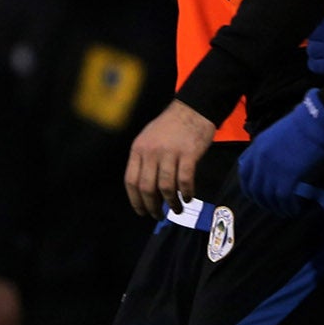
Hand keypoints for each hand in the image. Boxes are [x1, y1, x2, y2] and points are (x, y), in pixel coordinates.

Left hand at [124, 98, 216, 217]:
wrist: (192, 108)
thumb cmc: (170, 126)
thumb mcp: (148, 139)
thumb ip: (144, 160)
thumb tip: (145, 190)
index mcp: (138, 149)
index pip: (131, 181)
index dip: (135, 200)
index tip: (141, 211)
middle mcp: (151, 152)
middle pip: (147, 187)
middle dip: (152, 206)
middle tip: (158, 215)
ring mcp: (169, 152)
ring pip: (166, 187)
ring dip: (171, 203)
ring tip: (176, 209)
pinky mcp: (188, 154)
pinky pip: (185, 179)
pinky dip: (186, 192)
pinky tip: (188, 197)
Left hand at [236, 89, 323, 215]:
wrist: (316, 121)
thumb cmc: (303, 125)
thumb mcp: (276, 135)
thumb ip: (269, 150)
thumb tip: (273, 166)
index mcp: (256, 148)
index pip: (244, 174)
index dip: (249, 188)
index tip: (256, 196)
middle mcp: (259, 159)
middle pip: (254, 189)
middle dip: (263, 202)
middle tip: (273, 207)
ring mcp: (271, 168)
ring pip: (267, 196)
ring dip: (276, 207)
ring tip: (286, 211)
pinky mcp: (287, 175)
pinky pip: (282, 198)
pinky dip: (288, 207)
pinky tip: (294, 209)